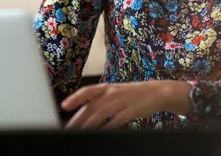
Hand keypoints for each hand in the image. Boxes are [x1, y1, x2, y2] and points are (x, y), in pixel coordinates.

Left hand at [61, 80, 192, 128]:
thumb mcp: (115, 93)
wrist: (156, 92)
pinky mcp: (131, 111)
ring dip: (89, 123)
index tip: (64, 105)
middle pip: (92, 105)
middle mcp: (112, 93)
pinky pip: (117, 119)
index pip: (87, 91)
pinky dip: (109, 126)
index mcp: (107, 88)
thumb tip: (84, 113)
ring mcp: (121, 101)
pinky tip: (102, 132)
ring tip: (80, 132)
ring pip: (102, 112)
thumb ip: (100, 101)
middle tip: (69, 128)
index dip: (75, 98)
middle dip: (79, 118)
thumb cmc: (132, 94)